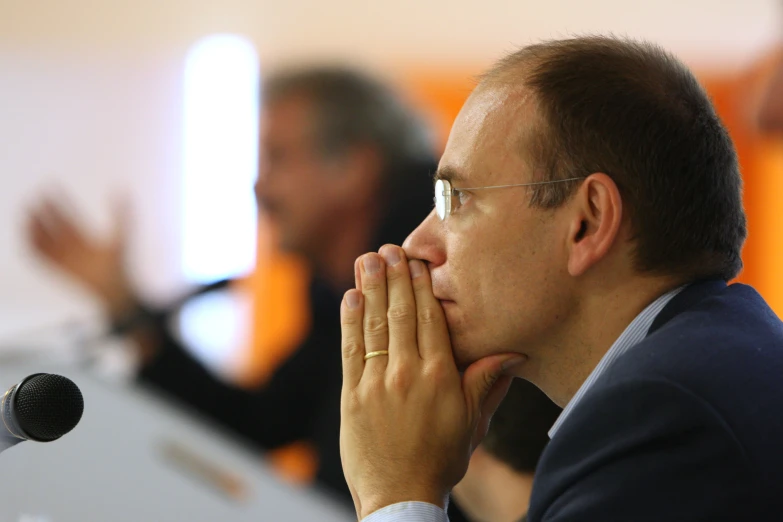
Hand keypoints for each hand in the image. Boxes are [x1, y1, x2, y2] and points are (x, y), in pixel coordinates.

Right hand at [26, 196, 135, 317]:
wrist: (113, 287)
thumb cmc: (118, 264)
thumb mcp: (120, 236)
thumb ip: (122, 215)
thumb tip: (122, 191)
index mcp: (83, 236)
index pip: (68, 215)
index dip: (60, 202)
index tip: (52, 188)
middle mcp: (71, 245)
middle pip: (54, 225)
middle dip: (45, 212)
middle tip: (38, 198)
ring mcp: (63, 256)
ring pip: (44, 238)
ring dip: (35, 226)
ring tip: (31, 214)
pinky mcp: (57, 267)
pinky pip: (40, 255)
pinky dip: (32, 245)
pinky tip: (30, 233)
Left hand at [339, 244, 525, 518]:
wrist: (400, 495)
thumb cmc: (441, 459)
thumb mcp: (473, 422)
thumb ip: (488, 383)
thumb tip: (513, 352)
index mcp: (440, 376)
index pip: (430, 319)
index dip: (421, 286)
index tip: (416, 260)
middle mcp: (408, 373)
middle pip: (401, 313)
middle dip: (394, 277)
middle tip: (389, 248)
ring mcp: (377, 382)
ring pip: (374, 325)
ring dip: (369, 289)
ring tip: (367, 259)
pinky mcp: (353, 395)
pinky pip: (352, 350)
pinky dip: (350, 321)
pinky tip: (350, 297)